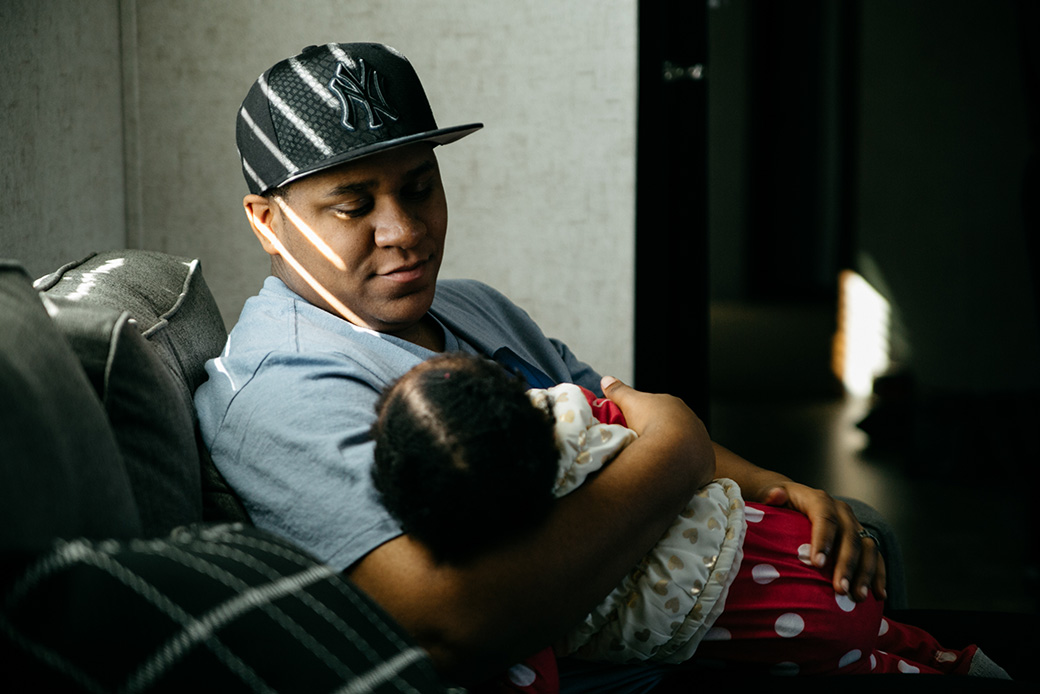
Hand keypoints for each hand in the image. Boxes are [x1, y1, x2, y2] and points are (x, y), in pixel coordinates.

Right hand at [600, 376, 715, 489]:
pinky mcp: (705, 461)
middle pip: (673, 426)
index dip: (646, 416)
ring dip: (672, 451)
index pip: (659, 408)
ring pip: (684, 445)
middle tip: (644, 445)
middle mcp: (691, 419)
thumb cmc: (651, 422)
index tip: (635, 426)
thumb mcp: (629, 403)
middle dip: (661, 434)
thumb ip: (618, 390)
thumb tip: (606, 379)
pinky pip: (692, 463)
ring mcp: (701, 440)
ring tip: (656, 461)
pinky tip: (671, 472)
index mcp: (673, 404)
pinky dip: (682, 467)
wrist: (674, 451)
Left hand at [759, 482, 886, 600]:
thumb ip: (770, 495)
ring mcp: (853, 524)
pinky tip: (879, 595)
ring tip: (857, 597)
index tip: (817, 564)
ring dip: (865, 573)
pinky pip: (875, 556)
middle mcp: (840, 510)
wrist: (793, 499)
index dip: (823, 540)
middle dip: (846, 564)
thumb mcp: (770, 494)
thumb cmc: (779, 502)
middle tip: (840, 589)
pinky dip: (878, 575)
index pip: (824, 517)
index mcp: (818, 500)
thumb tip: (775, 494)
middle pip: (849, 536)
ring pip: (867, 547)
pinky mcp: (861, 538)